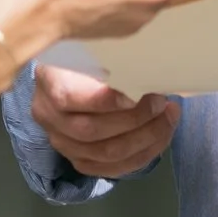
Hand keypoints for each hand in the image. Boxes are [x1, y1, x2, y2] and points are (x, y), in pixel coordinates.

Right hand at [32, 62, 182, 177]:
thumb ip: (112, 58)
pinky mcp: (79, 160)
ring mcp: (63, 143)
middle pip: (92, 130)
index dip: (105, 100)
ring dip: (146, 138)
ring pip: (106, 153)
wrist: (66, 76)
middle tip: (162, 102)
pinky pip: (113, 168)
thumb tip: (146, 67)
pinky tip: (161, 137)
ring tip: (168, 117)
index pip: (69, 98)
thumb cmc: (84, 55)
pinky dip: (142, 155)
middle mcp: (49, 118)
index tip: (138, 92)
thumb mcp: (91, 48)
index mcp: (49, 84)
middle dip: (136, 118)